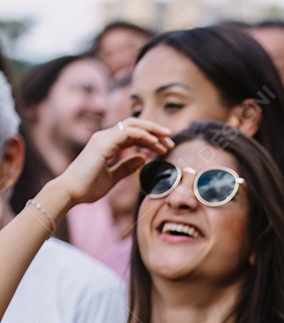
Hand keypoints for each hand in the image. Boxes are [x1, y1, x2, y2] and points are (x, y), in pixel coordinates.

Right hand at [52, 118, 173, 207]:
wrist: (70, 192)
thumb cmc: (87, 187)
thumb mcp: (112, 178)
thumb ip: (126, 167)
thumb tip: (143, 159)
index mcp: (107, 143)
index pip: (132, 134)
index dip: (150, 138)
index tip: (164, 147)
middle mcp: (105, 136)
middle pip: (135, 125)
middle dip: (155, 131)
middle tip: (171, 140)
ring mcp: (103, 138)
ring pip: (133, 126)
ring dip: (152, 132)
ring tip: (167, 141)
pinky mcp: (103, 144)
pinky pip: (127, 133)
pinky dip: (143, 136)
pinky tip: (154, 144)